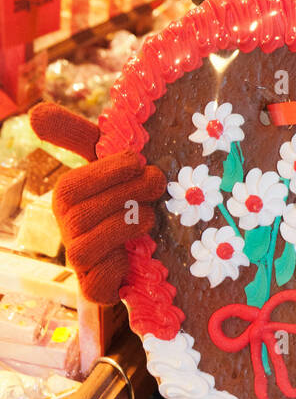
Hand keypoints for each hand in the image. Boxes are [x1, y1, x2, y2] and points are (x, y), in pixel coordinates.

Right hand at [29, 102, 166, 304]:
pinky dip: (118, 266)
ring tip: (151, 214)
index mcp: (67, 195)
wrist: (144, 249)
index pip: (73, 185)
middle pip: (85, 214)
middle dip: (127, 194)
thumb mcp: (108, 162)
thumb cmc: (125, 194)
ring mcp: (78, 259)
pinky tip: (134, 253)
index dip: (107, 172)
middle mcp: (66, 227)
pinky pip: (97, 280)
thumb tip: (35, 111)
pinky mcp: (93, 287)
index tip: (138, 160)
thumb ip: (76, 134)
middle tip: (158, 181)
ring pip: (90, 245)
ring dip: (128, 224)